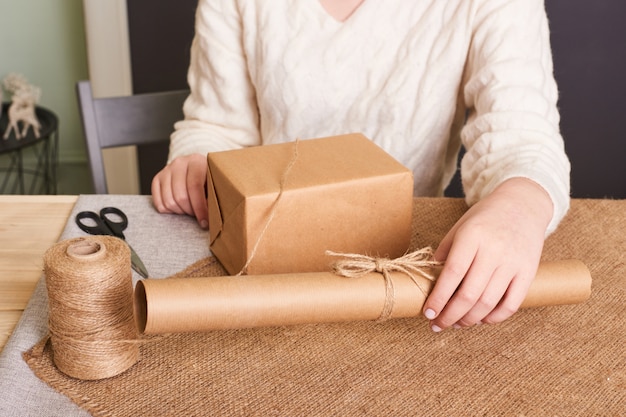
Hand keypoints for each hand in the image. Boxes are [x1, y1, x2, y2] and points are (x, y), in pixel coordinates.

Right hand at [151, 154, 208, 228]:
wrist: (195, 167)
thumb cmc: (208, 177)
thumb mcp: (215, 182)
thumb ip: (214, 195)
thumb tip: (213, 216)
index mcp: (196, 162)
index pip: (194, 186)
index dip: (200, 207)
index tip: (205, 221)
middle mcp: (179, 164)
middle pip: (180, 196)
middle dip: (190, 211)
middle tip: (198, 214)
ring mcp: (166, 170)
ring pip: (169, 201)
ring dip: (180, 211)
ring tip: (190, 210)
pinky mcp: (157, 179)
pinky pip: (158, 202)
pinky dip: (169, 210)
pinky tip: (179, 207)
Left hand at [423, 178, 553, 330]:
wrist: (522, 205)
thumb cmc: (485, 218)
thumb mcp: (459, 227)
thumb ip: (445, 253)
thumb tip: (430, 282)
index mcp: (472, 236)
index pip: (452, 274)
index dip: (438, 297)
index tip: (428, 313)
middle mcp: (494, 250)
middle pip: (469, 294)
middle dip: (450, 315)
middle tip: (438, 325)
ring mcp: (513, 262)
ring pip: (488, 302)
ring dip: (469, 319)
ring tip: (456, 323)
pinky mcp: (528, 272)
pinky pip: (511, 304)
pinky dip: (494, 317)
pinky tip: (481, 320)